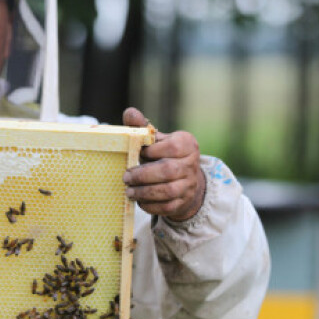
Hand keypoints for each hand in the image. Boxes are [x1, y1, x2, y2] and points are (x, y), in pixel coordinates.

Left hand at [121, 107, 204, 221]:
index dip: (152, 151)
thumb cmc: (164, 155)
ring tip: (129, 190)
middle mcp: (192, 163)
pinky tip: (139, 200)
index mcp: (187, 143)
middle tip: (126, 177)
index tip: (138, 154)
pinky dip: (150, 205)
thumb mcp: (156, 139)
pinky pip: (167, 206)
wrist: (184, 180)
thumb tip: (130, 112)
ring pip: (167, 191)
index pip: (171, 146)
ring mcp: (189, 184)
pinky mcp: (184, 202)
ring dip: (144, 192)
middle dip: (143, 175)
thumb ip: (142, 127)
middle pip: (168, 170)